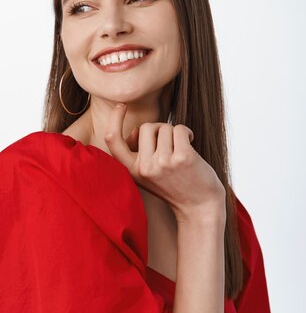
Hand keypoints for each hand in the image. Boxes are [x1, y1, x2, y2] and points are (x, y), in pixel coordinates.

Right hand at [103, 103, 225, 222]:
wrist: (200, 206)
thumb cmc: (175, 185)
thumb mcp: (148, 174)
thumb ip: (138, 154)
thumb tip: (134, 131)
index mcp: (132, 171)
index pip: (113, 140)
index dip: (113, 119)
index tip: (121, 106)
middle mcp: (144, 167)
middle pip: (146, 127)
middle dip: (160, 130)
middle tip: (169, 144)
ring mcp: (163, 163)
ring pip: (164, 127)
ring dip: (175, 133)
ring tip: (180, 149)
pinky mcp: (182, 157)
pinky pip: (179, 129)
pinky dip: (186, 133)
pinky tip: (190, 145)